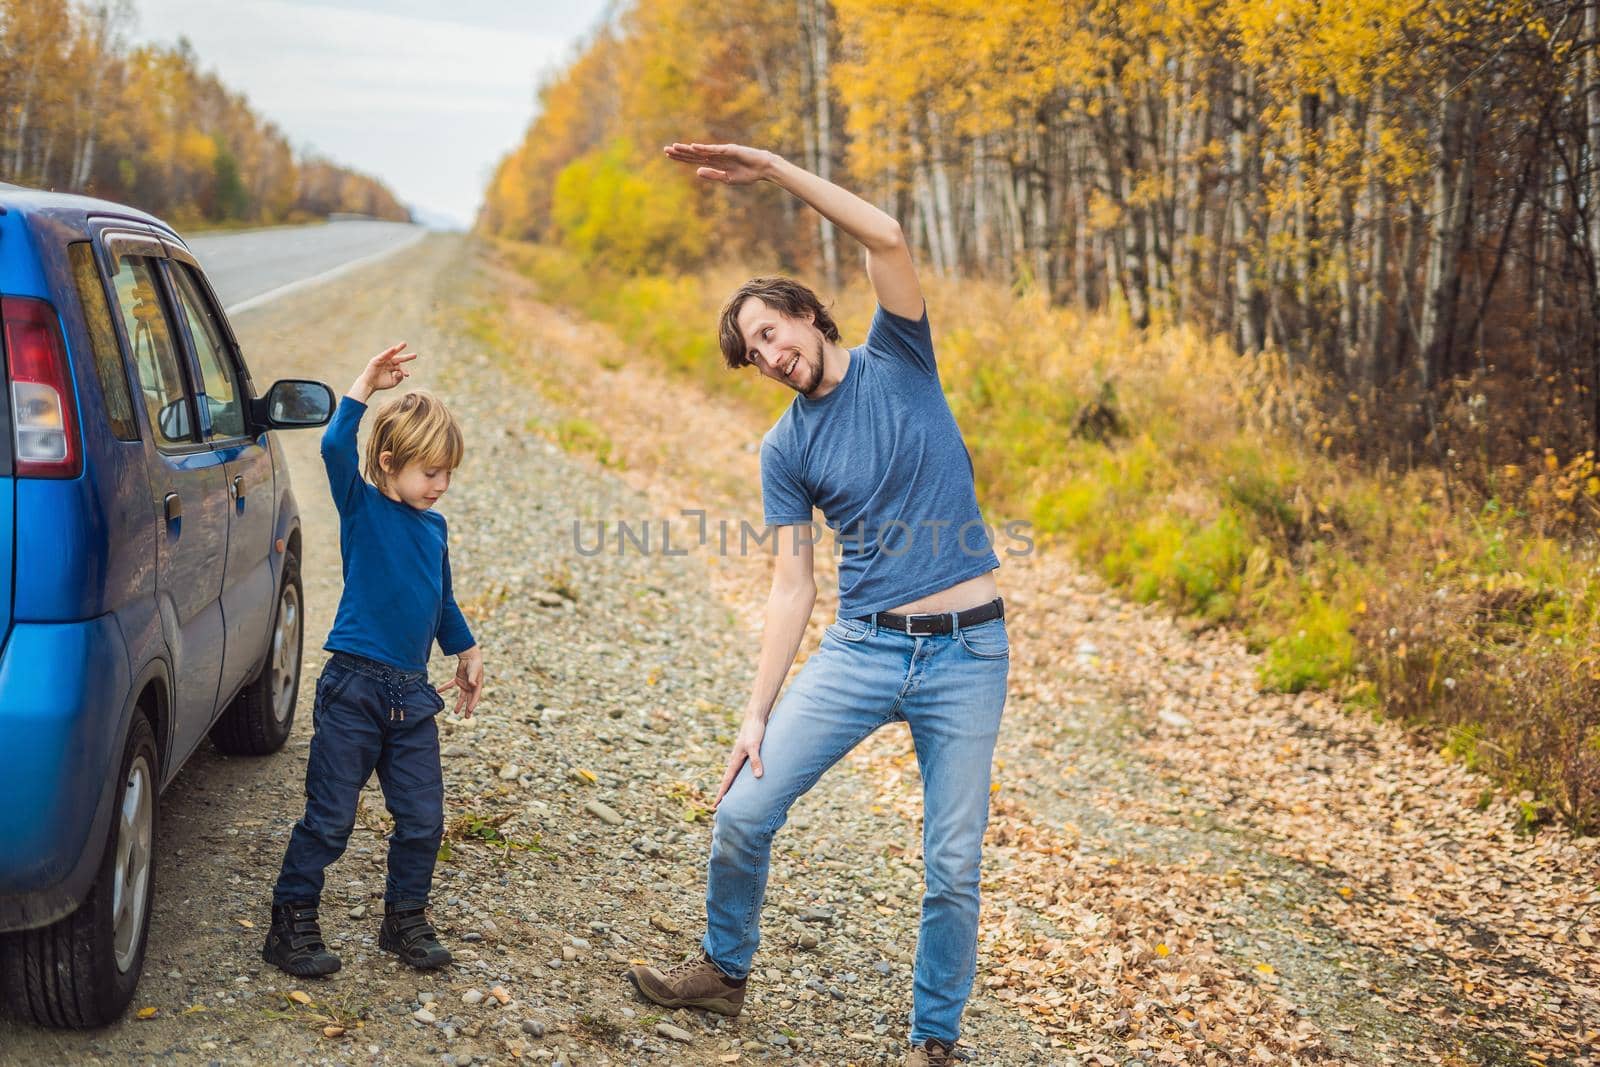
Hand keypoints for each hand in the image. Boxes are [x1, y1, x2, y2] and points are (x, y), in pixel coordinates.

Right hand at [348, 342, 416, 401]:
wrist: (369, 385)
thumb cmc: (381, 383)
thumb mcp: (393, 382)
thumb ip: (399, 378)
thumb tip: (402, 373)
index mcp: (392, 368)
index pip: (401, 367)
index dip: (404, 371)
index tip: (407, 375)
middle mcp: (388, 363)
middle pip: (399, 358)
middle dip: (407, 357)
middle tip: (415, 355)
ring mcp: (383, 360)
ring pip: (391, 354)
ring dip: (398, 348)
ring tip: (404, 344)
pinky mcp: (376, 360)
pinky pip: (383, 355)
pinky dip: (388, 352)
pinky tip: (393, 349)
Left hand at [437, 646, 483, 717]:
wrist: (470, 655)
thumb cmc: (474, 663)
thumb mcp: (474, 671)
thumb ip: (473, 678)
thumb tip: (473, 685)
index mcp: (477, 686)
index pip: (475, 697)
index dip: (472, 704)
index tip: (469, 710)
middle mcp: (471, 687)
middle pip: (469, 699)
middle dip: (468, 709)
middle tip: (466, 717)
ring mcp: (464, 684)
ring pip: (461, 696)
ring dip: (458, 703)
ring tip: (455, 712)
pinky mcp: (458, 680)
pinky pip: (451, 685)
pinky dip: (445, 687)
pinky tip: (439, 690)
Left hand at [663, 142, 777, 185]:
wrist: (763, 169)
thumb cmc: (748, 174)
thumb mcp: (727, 179)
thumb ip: (712, 175)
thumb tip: (696, 171)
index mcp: (715, 163)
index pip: (695, 159)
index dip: (682, 157)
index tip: (669, 155)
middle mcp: (716, 155)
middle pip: (694, 154)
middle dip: (680, 152)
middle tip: (665, 150)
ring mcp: (722, 152)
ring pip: (701, 151)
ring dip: (687, 149)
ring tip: (674, 147)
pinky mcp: (729, 150)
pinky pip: (714, 150)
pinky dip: (703, 148)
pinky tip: (693, 147)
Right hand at [714, 715, 766, 807]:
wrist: (756, 717)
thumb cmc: (755, 730)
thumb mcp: (755, 746)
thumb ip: (756, 760)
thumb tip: (757, 777)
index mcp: (735, 760)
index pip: (727, 782)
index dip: (722, 794)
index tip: (715, 806)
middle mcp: (736, 760)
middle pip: (729, 781)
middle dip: (725, 794)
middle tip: (720, 808)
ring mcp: (741, 757)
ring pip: (735, 776)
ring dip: (732, 786)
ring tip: (732, 799)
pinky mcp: (748, 753)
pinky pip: (743, 770)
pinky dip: (742, 779)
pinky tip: (747, 782)